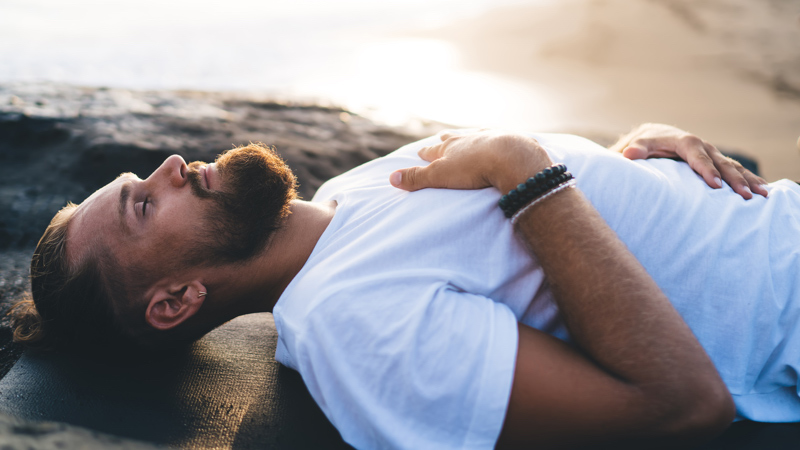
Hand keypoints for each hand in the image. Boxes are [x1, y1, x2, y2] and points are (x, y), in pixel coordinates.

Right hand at [390, 130, 553, 193]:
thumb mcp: (440, 175)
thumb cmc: (474, 167)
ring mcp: (490, 137)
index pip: (433, 151)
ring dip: (471, 138)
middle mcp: (468, 138)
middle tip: (442, 138)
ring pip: (476, 136)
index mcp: (450, 147)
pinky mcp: (511, 141)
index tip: (419, 152)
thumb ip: (417, 178)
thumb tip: (391, 178)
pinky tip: (500, 141)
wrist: (510, 156)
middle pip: (454, 138)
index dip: (426, 153)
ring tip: (469, 138)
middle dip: (446, 140)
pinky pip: (501, 139)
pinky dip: (496, 140)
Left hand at [610, 123, 767, 198]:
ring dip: (747, 180)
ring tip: (762, 194)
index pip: (697, 155)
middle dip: (733, 179)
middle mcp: (702, 146)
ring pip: (732, 166)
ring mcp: (711, 153)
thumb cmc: (644, 144)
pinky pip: (734, 170)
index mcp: (683, 141)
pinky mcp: (715, 161)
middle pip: (720, 162)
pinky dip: (748, 178)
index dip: (706, 169)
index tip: (714, 184)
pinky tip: (762, 190)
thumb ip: (635, 149)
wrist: (655, 136)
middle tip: (745, 195)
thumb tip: (628, 154)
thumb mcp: (638, 145)